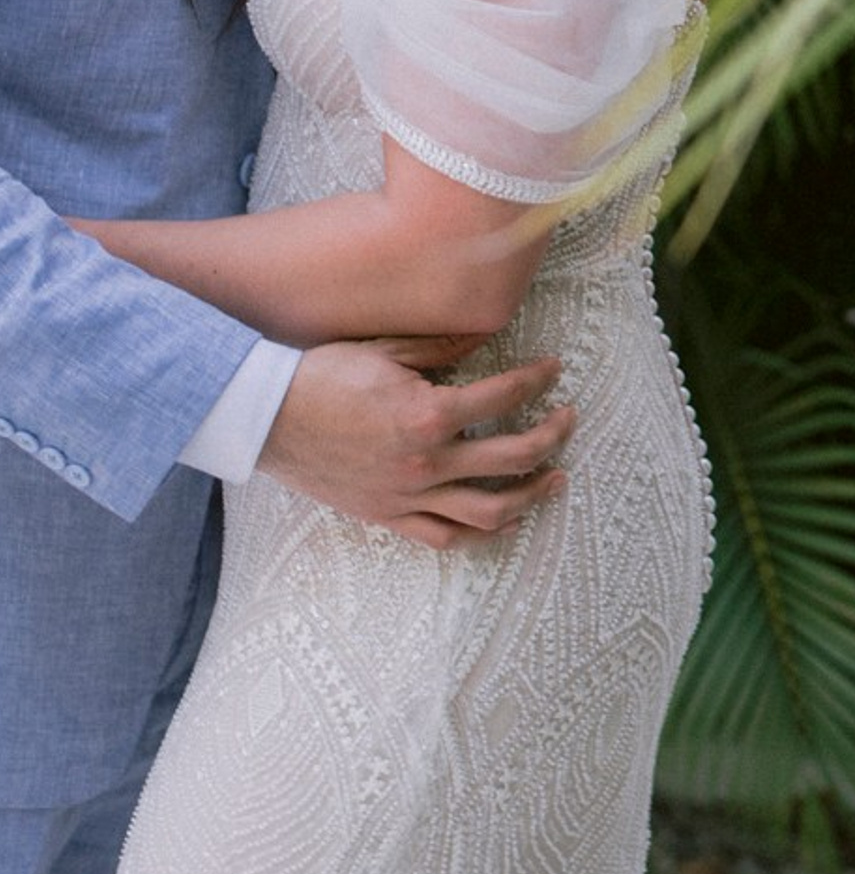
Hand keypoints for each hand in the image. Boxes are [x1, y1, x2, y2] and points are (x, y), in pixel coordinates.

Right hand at [257, 337, 575, 547]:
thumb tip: (490, 336)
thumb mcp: (388, 349)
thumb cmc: (323, 375)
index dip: (538, 378)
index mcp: (428, 413)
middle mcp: (425, 462)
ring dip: (531, 494)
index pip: (506, 395)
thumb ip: (445, 346)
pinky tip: (506, 519)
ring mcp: (407, 496)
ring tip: (557, 478)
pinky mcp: (388, 517)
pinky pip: (444, 536)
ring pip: (488, 510)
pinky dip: (481, 533)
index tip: (554, 368)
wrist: (266, 418)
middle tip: (569, 419)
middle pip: (513, 456)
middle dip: (552, 435)